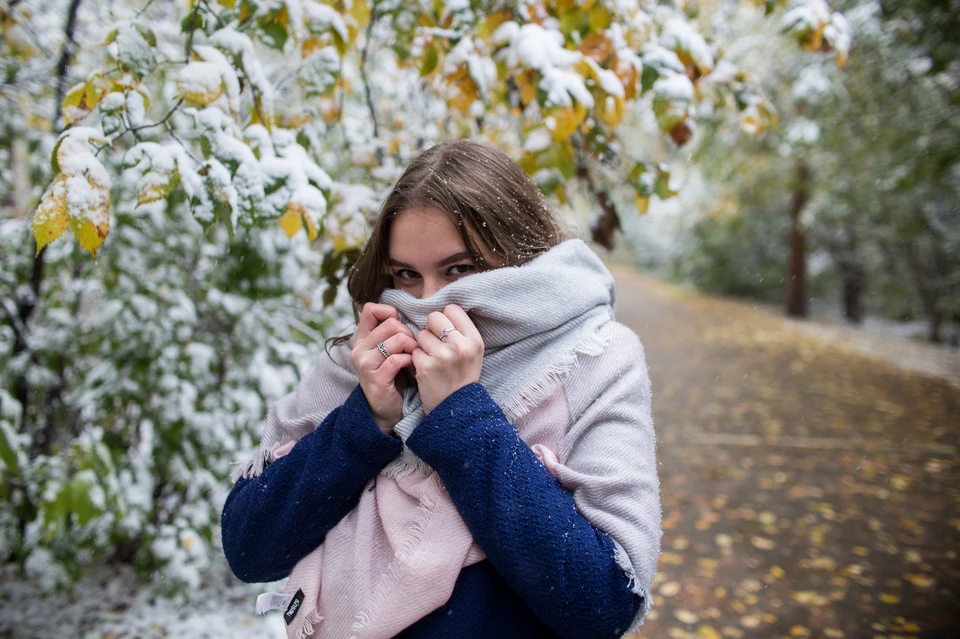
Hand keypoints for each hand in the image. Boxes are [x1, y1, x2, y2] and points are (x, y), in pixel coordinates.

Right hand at [350, 303, 417, 434]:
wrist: (386, 409)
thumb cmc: (392, 376)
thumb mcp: (388, 350)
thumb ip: (391, 332)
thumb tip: (401, 314)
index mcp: (361, 339)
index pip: (370, 309)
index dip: (389, 312)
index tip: (400, 326)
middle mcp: (359, 349)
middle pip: (391, 324)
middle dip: (408, 333)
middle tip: (412, 347)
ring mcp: (365, 364)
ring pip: (396, 340)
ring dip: (412, 347)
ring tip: (414, 356)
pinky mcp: (376, 378)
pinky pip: (397, 359)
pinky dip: (409, 360)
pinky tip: (411, 366)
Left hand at [412, 304, 483, 414]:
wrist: (456, 409)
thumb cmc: (463, 376)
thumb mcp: (474, 352)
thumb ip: (462, 331)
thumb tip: (443, 308)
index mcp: (475, 340)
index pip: (452, 309)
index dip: (446, 318)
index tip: (446, 331)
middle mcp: (460, 346)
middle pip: (434, 317)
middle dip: (431, 329)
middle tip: (437, 344)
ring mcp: (442, 356)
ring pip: (421, 334)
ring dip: (423, 345)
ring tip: (433, 359)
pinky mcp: (426, 366)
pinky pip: (414, 350)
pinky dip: (417, 359)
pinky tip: (427, 369)